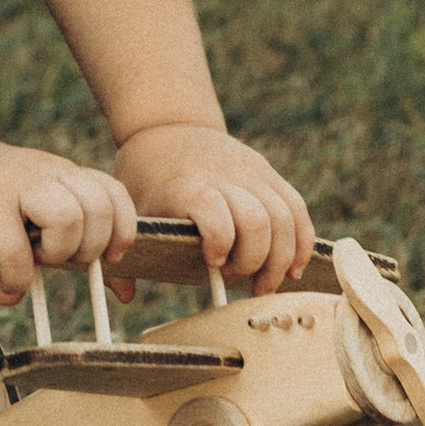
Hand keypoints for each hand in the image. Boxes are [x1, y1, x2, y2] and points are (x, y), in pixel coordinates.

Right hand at [0, 133, 140, 305]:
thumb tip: (124, 294)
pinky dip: (18, 276)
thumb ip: (72, 248)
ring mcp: (16, 187)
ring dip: (58, 253)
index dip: (122, 230)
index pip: (113, 194)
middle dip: (89, 248)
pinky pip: (16, 249)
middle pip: (99, 209)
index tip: (109, 258)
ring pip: (68, 219)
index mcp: (63, 174)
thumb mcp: (37, 213)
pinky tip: (7, 282)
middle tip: (62, 259)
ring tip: (35, 260)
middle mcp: (46, 174)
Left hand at [112, 124, 313, 294]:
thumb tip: (123, 296)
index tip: (213, 264)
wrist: (169, 128)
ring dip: (281, 259)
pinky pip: (297, 209)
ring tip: (265, 286)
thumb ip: (126, 252)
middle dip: (254, 262)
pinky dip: (300, 241)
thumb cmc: (147, 180)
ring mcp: (252, 174)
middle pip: (257, 220)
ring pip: (284, 218)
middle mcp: (224, 177)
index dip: (219, 240)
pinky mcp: (269, 175)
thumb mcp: (131, 208)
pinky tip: (292, 268)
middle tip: (238, 283)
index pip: (213, 209)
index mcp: (186, 186)